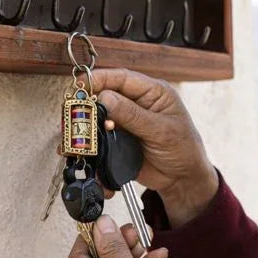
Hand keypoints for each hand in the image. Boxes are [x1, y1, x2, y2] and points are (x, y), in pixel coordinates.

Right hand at [90, 68, 218, 225]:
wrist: (182, 179)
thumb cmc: (183, 149)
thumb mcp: (162, 131)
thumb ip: (134, 115)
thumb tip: (105, 97)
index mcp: (152, 93)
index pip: (122, 78)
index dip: (99, 79)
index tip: (81, 86)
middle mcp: (136, 104)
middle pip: (103, 96)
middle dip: (87, 105)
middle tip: (75, 116)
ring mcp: (125, 122)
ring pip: (97, 118)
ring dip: (85, 128)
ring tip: (77, 139)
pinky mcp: (117, 140)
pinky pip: (99, 140)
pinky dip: (91, 148)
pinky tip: (86, 156)